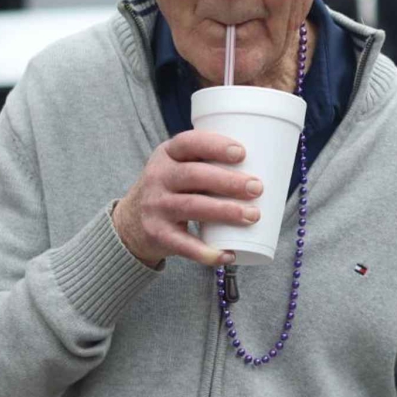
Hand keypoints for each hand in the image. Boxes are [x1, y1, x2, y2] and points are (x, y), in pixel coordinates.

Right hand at [112, 131, 264, 267]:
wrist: (130, 223)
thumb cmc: (171, 189)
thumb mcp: (177, 166)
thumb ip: (208, 162)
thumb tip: (266, 164)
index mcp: (167, 155)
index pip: (188, 143)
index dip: (214, 145)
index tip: (242, 153)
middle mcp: (158, 178)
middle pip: (194, 176)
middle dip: (228, 182)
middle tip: (257, 188)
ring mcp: (156, 207)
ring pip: (193, 207)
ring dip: (225, 212)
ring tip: (253, 215)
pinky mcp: (158, 234)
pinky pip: (184, 245)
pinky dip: (207, 252)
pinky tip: (228, 254)